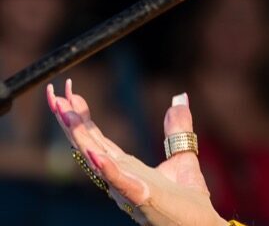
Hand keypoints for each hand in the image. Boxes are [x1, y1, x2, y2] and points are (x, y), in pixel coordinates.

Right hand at [47, 80, 225, 225]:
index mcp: (127, 167)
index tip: (71, 93)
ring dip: (81, 139)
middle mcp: (121, 177)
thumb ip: (177, 130)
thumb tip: (179, 99)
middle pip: (90, 146)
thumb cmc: (188, 200)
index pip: (98, 139)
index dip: (83, 117)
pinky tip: (97, 155)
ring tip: (66, 116)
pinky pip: (122, 183)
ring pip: (98, 161)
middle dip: (70, 122)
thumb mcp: (183, 155)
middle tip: (55, 95)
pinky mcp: (144, 199)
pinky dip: (108, 169)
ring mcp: (128, 189)